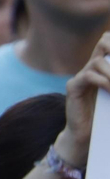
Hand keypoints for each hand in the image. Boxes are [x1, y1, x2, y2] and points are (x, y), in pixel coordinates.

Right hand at [57, 32, 109, 168]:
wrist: (85, 136)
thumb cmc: (104, 118)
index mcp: (103, 68)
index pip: (109, 43)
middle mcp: (91, 68)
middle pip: (103, 42)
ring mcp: (80, 77)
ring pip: (98, 61)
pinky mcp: (73, 88)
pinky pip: (88, 76)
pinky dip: (104, 81)